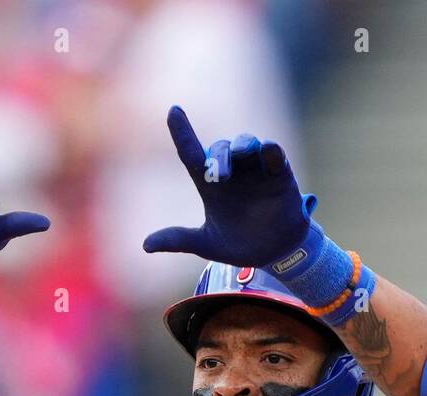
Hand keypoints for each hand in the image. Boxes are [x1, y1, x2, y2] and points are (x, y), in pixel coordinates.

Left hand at [143, 105, 312, 266]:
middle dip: (218, 155)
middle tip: (218, 175)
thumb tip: (145, 246)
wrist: (273, 254)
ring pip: (246, 143)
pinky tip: (268, 152)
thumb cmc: (239, 245)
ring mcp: (256, 170)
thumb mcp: (206, 244)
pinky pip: (274, 153)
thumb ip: (179, 239)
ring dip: (242, 146)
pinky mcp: (280, 174)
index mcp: (210, 185)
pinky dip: (270, 150)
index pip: (191, 152)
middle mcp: (232, 172)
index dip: (182, 131)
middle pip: (220, 148)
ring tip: (240, 157)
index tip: (174, 111)